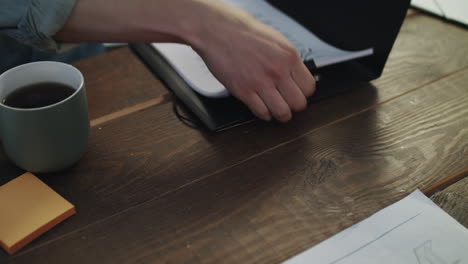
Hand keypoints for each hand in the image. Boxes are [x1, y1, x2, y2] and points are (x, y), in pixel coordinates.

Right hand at [190, 1, 315, 121]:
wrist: (219, 31)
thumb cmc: (244, 33)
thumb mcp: (276, 41)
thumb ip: (288, 60)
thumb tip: (297, 76)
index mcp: (288, 57)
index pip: (309, 87)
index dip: (303, 93)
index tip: (297, 93)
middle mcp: (277, 71)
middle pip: (299, 103)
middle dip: (294, 106)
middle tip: (287, 103)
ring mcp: (261, 82)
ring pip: (283, 113)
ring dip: (280, 114)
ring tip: (276, 109)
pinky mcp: (244, 91)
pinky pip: (261, 113)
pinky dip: (264, 114)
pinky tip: (262, 108)